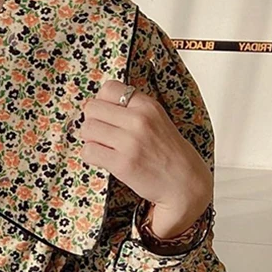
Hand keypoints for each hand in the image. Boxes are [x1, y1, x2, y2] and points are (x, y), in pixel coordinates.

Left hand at [78, 79, 212, 233]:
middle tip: (103, 134)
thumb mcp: (157, 120)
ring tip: (105, 148)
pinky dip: (92, 156)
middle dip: (92, 121)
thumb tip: (99, 105)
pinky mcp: (122, 163)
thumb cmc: (168, 153)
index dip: (102, 103)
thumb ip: (133, 110)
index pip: (109, 88)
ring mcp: (130, 142)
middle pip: (92, 108)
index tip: (108, 116)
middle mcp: (139, 120)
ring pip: (87, 129)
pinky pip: (88, 151)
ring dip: (91, 140)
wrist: (184, 183)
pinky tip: (105, 160)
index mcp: (148, 105)